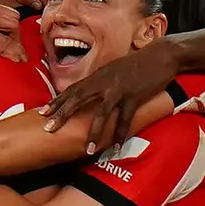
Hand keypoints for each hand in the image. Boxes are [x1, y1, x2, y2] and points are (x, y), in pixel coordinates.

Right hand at [0, 0, 25, 65]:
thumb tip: (6, 34)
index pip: (11, 14)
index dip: (15, 30)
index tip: (14, 41)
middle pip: (15, 22)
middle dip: (17, 38)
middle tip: (13, 50)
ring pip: (13, 33)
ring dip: (16, 47)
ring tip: (14, 57)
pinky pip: (6, 46)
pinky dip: (13, 55)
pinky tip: (14, 61)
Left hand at [43, 38, 180, 151]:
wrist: (162, 55)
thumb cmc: (139, 63)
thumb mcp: (114, 70)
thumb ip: (101, 81)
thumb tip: (91, 91)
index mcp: (98, 75)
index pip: (72, 89)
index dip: (57, 101)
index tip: (43, 112)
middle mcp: (104, 81)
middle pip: (78, 99)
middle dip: (62, 114)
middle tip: (48, 129)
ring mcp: (119, 89)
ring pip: (101, 113)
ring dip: (94, 133)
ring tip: (88, 150)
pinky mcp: (134, 96)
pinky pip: (125, 119)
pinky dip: (121, 135)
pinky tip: (116, 148)